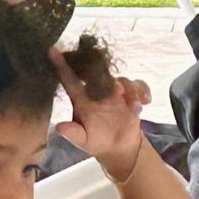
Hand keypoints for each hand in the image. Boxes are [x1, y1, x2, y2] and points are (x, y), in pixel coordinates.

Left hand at [50, 47, 149, 172]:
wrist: (117, 147)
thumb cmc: (96, 141)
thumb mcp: (83, 140)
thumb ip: (73, 133)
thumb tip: (59, 127)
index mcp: (82, 100)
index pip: (70, 80)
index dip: (62, 66)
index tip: (52, 50)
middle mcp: (98, 92)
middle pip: (99, 72)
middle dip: (104, 70)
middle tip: (114, 86)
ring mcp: (115, 92)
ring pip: (122, 79)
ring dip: (129, 89)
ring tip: (132, 105)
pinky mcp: (131, 96)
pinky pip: (139, 86)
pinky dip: (143, 91)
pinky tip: (145, 103)